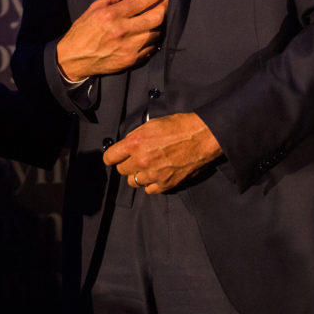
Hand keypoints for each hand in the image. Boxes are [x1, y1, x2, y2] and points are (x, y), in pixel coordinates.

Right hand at [56, 0, 166, 82]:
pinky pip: (151, 48)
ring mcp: (128, 47)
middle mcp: (122, 31)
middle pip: (156, 17)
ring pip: (156, 33)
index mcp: (112, 15)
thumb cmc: (83, 30)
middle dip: (164, 7)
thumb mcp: (95, 7)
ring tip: (154, 18)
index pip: (142, 1)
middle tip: (165, 2)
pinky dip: (153, 39)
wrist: (73, 58)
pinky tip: (148, 34)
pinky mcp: (131, 60)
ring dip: (158, 24)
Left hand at [103, 112, 221, 193]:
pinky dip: (152, 184)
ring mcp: (153, 174)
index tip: (115, 157)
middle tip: (138, 159)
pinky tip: (158, 174)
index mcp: (135, 143)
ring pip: (134, 182)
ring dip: (140, 175)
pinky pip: (149, 190)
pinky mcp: (166, 184)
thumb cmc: (180, 127)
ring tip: (150, 166)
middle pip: (122, 170)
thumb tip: (126, 145)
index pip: (110, 158)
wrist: (202, 137)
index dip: (112, 157)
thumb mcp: (152, 124)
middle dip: (127, 164)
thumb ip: (135, 136)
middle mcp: (142, 160)